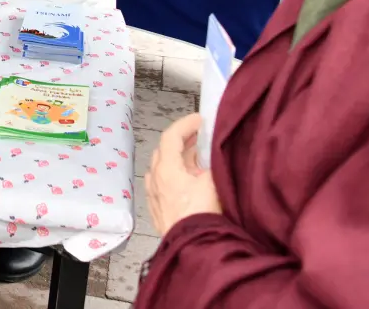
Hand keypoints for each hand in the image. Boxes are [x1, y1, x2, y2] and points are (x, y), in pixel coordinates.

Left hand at [145, 114, 221, 234]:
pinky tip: (190, 183)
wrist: (193, 248)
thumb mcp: (212, 182)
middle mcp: (154, 179)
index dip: (186, 124)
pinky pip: (164, 186)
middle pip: (165, 151)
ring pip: (163, 169)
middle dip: (182, 141)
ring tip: (198, 159)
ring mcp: (154, 196)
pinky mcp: (158, 211)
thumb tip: (215, 155)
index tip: (200, 119)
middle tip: (200, 137)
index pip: (171, 135)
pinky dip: (176, 177)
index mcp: (165, 168)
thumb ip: (212, 164)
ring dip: (179, 160)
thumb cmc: (202, 214)